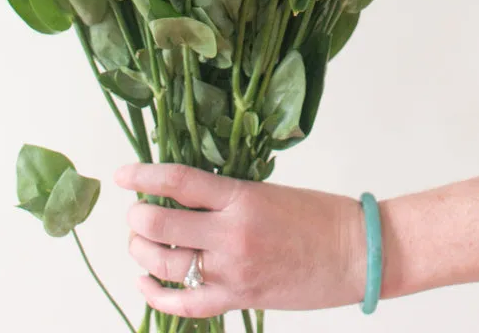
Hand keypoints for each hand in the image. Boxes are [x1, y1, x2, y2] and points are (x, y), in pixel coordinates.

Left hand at [115, 163, 367, 318]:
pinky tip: (143, 280)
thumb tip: (180, 190)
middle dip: (137, 217)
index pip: (178, 181)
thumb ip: (224, 193)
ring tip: (139, 240)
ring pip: (165, 263)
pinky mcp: (239, 298)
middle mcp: (230, 234)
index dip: (144, 175)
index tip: (123, 174)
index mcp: (240, 197)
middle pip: (161, 224)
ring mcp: (233, 271)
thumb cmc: (317, 214)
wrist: (355, 253)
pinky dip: (156, 293)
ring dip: (142, 250)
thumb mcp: (266, 190)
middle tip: (136, 211)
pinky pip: (185, 304)